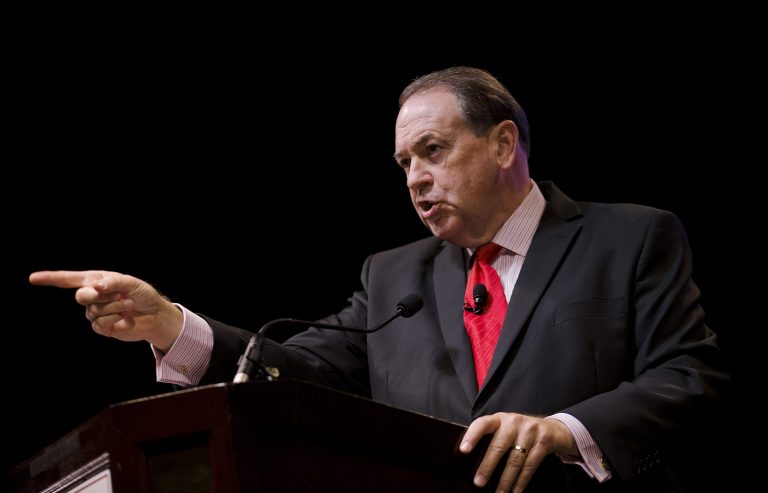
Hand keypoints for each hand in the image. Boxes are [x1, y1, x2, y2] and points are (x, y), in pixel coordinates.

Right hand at [29, 270, 182, 352]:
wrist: (154, 314)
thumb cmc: (143, 294)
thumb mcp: (130, 283)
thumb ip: (112, 282)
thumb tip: (96, 286)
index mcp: (96, 280)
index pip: (68, 279)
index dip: (50, 278)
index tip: (33, 278)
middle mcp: (93, 296)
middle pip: (80, 296)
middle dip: (95, 295)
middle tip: (115, 293)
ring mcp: (95, 312)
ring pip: (94, 310)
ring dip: (114, 306)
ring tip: (129, 304)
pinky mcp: (102, 327)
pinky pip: (100, 323)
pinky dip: (114, 318)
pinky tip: (125, 317)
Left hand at [460, 412, 575, 492]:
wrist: (554, 429)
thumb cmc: (521, 432)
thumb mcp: (506, 428)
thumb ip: (492, 437)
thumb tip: (470, 460)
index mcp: (500, 418)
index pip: (482, 424)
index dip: (472, 436)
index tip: (463, 450)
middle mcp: (514, 422)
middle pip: (498, 445)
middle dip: (487, 466)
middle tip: (478, 482)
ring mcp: (530, 431)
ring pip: (515, 459)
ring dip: (505, 480)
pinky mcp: (543, 442)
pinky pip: (530, 465)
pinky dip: (521, 481)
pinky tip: (515, 491)